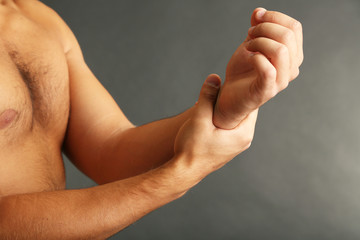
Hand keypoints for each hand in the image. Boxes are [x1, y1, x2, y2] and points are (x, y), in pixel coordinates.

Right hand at [174, 75, 257, 177]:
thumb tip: (214, 77)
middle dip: (233, 99)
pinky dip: (223, 118)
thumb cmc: (192, 149)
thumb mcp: (199, 119)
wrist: (184, 172)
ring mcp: (236, 145)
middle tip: (222, 87)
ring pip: (236, 119)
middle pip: (244, 111)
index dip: (243, 91)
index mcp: (243, 133)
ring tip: (214, 98)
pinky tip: (211, 113)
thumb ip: (207, 97)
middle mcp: (244, 140)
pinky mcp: (228, 148)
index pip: (252, 105)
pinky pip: (230, 127)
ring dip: (226, 109)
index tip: (233, 81)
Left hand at [213, 8, 302, 128]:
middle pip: (288, 36)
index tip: (256, 18)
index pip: (294, 28)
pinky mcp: (267, 91)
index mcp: (292, 55)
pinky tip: (248, 57)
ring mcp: (280, 81)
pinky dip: (255, 57)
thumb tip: (259, 11)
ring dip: (259, 42)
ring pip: (281, 50)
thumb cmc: (242, 72)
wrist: (229, 96)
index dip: (274, 17)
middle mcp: (291, 68)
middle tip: (249, 33)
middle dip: (264, 28)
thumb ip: (257, 28)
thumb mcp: (249, 44)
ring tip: (247, 46)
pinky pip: (268, 69)